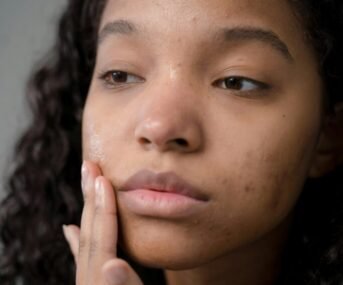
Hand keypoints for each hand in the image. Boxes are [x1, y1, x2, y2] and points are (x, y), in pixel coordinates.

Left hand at [62, 161, 142, 284]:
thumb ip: (123, 284)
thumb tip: (111, 265)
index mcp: (99, 279)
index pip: (102, 236)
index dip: (103, 207)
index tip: (102, 179)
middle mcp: (89, 278)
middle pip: (88, 232)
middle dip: (90, 198)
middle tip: (88, 167)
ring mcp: (87, 280)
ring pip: (84, 239)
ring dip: (86, 210)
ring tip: (87, 184)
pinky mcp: (91, 282)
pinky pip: (80, 256)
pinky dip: (76, 240)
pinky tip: (69, 229)